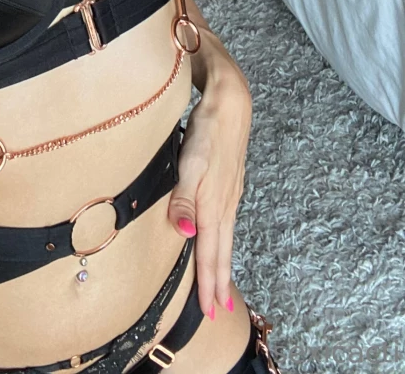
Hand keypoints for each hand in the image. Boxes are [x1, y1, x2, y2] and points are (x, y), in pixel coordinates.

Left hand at [166, 73, 251, 318]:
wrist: (230, 103)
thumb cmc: (207, 130)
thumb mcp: (190, 162)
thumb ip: (184, 198)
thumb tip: (184, 233)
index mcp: (213, 203)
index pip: (209, 252)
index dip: (208, 282)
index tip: (210, 310)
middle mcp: (224, 203)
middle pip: (220, 250)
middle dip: (218, 282)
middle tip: (218, 311)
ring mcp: (229, 194)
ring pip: (225, 238)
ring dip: (221, 265)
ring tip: (221, 287)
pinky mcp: (228, 184)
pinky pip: (225, 224)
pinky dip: (222, 242)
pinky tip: (218, 241)